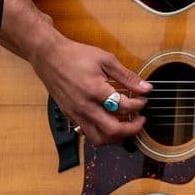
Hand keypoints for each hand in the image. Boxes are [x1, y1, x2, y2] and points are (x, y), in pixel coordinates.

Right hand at [32, 38, 152, 145]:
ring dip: (116, 137)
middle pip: (113, 130)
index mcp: (95, 90)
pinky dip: (102, 134)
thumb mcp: (105, 60)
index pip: (124, 107)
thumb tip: (146, 87)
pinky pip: (88, 134)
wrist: (49, 57)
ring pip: (99, 138)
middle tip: (140, 120)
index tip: (143, 99)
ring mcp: (76, 114)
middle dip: (132, 129)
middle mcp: (84, 106)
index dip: (139, 105)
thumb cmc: (75, 55)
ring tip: (127, 128)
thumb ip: (126, 76)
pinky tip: (110, 125)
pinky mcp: (70, 116)